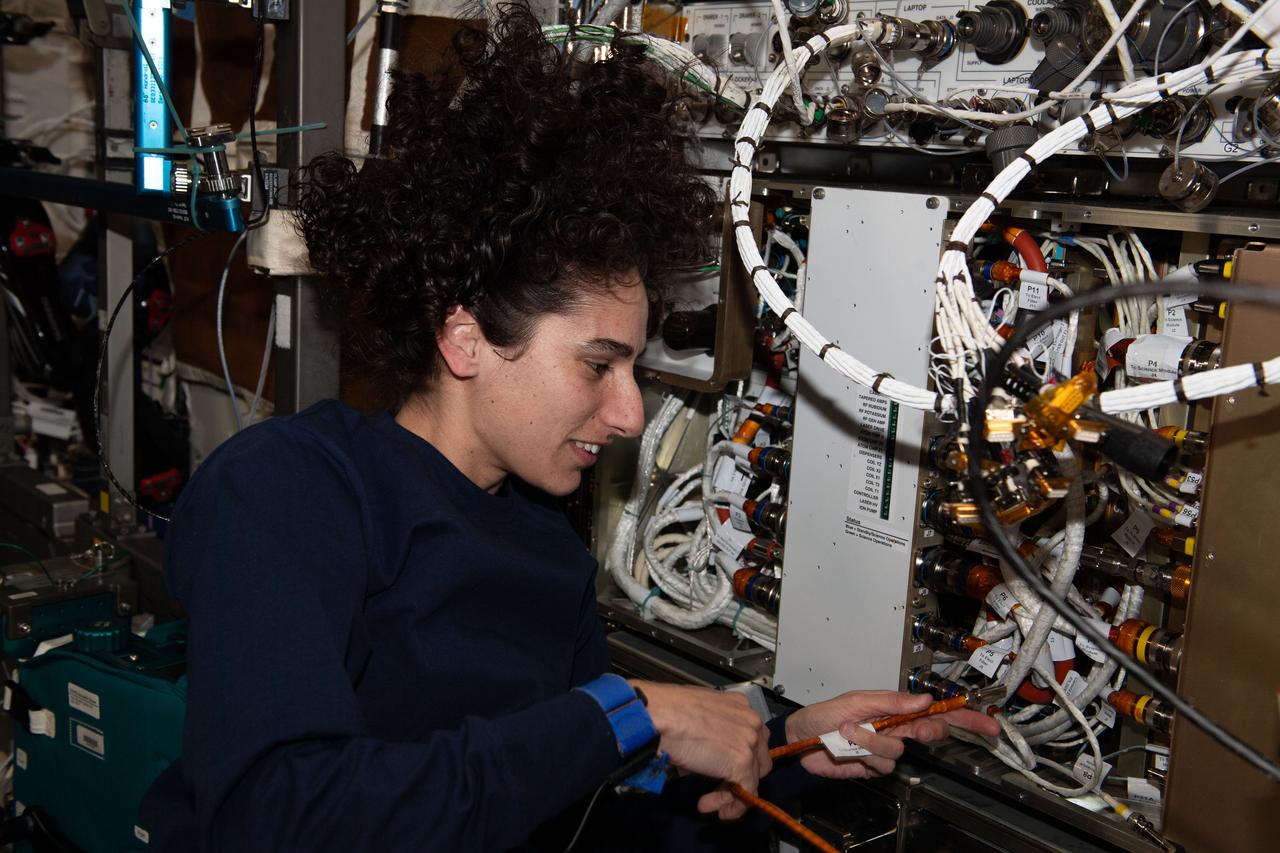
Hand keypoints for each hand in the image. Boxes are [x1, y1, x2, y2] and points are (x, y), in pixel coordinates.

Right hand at [633, 681, 770, 819]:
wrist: (659, 716)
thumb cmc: (667, 711)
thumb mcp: (699, 714)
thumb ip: (714, 730)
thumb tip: (710, 751)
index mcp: (739, 705)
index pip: (750, 737)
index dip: (738, 757)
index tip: (722, 770)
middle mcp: (750, 721)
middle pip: (757, 758)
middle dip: (740, 776)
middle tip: (719, 787)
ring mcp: (749, 742)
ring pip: (752, 777)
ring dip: (731, 793)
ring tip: (710, 803)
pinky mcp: (741, 763)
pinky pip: (747, 793)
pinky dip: (735, 806)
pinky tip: (721, 811)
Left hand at [783, 690, 1001, 779]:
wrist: (801, 738)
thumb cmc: (825, 713)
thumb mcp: (858, 700)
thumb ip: (893, 702)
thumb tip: (925, 699)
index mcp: (896, 709)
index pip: (936, 711)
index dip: (964, 718)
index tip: (987, 722)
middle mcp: (895, 729)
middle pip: (929, 733)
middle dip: (926, 731)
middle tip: (915, 730)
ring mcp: (884, 749)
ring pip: (898, 752)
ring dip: (872, 741)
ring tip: (849, 731)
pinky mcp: (872, 767)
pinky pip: (881, 765)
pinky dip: (862, 754)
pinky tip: (847, 748)